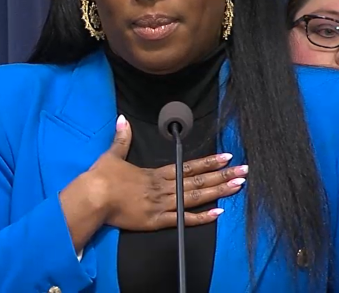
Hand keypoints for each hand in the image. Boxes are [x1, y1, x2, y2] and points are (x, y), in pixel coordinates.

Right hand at [89, 114, 246, 231]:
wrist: (94, 198)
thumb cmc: (102, 178)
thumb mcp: (113, 155)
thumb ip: (122, 138)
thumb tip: (123, 118)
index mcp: (156, 173)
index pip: (188, 166)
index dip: (209, 162)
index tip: (227, 157)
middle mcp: (164, 187)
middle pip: (199, 180)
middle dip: (223, 175)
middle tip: (244, 171)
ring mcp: (162, 204)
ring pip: (196, 197)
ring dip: (219, 192)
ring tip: (238, 186)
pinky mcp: (157, 221)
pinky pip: (183, 219)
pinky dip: (201, 217)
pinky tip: (218, 214)